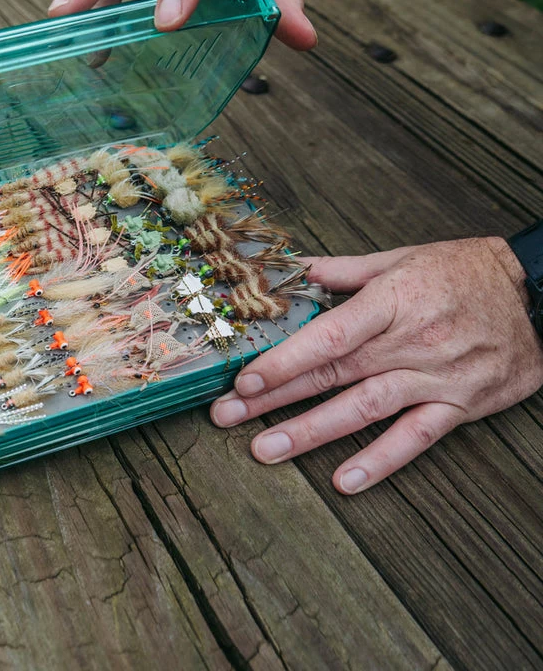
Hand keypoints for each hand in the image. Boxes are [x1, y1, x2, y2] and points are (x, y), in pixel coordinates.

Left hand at [210, 238, 542, 492]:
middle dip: (274, 397)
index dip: (284, 360)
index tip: (245, 378)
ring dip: (310, 432)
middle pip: (332, 374)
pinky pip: (415, 438)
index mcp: (392, 300)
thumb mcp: (400, 259)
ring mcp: (435, 377)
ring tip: (265, 450)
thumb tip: (288, 270)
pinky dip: (381, 461)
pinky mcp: (458, 406)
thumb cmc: (463, 273)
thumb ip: (341, 271)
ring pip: (364, 409)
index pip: (328, 335)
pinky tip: (346, 481)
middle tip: (228, 415)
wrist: (539, 298)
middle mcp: (410, 342)